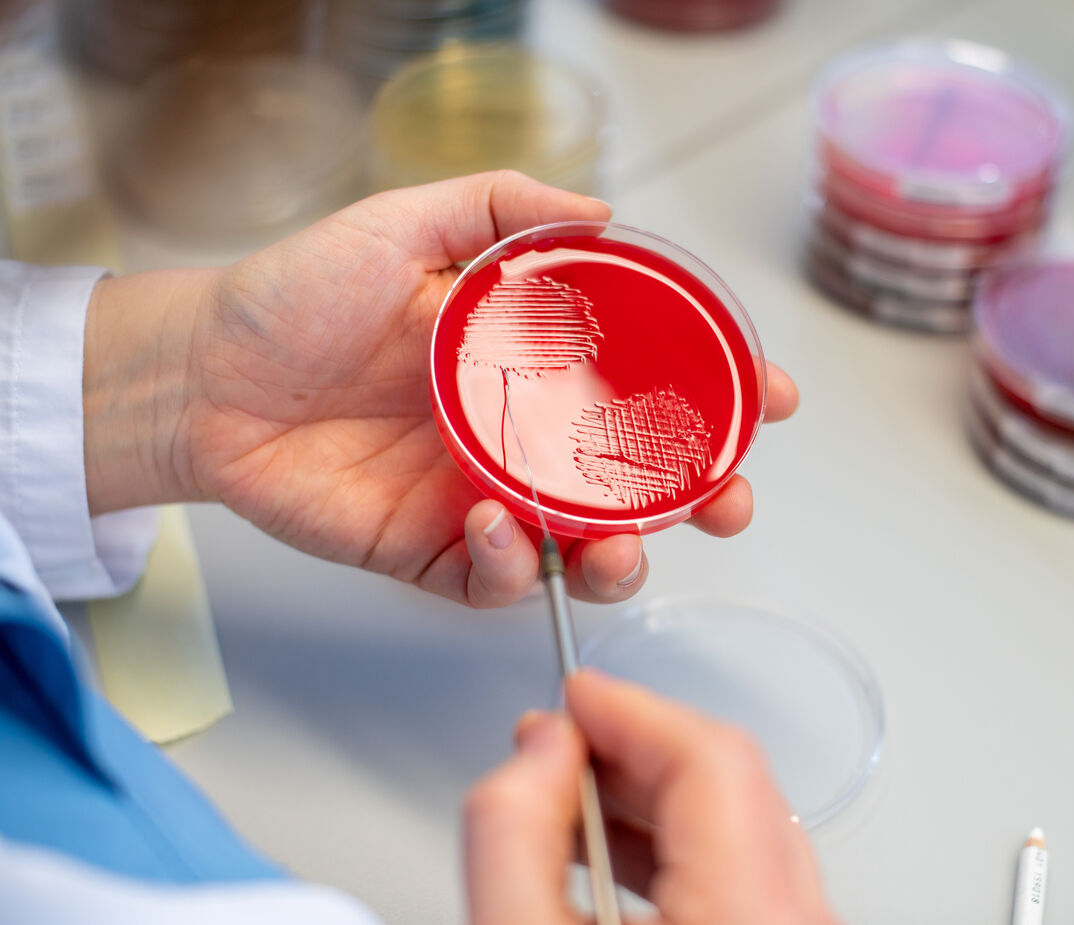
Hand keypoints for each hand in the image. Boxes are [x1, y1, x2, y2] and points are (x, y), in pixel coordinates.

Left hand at [82, 171, 797, 605]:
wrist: (206, 374)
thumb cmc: (298, 295)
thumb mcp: (407, 222)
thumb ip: (504, 208)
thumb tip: (605, 214)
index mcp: (536, 363)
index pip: (650, 381)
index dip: (717, 393)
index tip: (765, 395)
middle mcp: (525, 436)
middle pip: (641, 482)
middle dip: (700, 498)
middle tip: (725, 500)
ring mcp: (485, 497)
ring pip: (585, 548)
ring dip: (621, 557)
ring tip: (618, 545)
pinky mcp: (434, 551)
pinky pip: (497, 579)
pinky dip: (510, 565)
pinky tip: (488, 522)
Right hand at [463, 670, 839, 924]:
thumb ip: (512, 834)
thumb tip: (537, 749)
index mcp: (746, 913)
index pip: (710, 758)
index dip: (631, 709)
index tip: (573, 696)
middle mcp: (797, 921)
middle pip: (731, 783)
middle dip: (635, 747)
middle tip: (561, 741)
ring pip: (742, 825)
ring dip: (654, 795)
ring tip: (571, 797)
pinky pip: (747, 871)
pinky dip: (680, 845)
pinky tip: (612, 854)